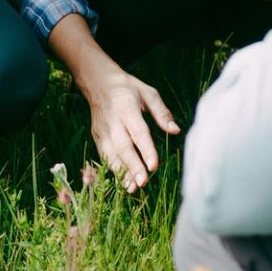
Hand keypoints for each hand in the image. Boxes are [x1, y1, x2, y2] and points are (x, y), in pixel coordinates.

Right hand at [84, 69, 180, 191]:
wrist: (97, 82)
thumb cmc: (128, 88)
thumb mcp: (148, 93)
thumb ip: (161, 112)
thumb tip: (175, 131)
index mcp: (127, 107)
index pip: (138, 132)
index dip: (146, 150)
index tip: (154, 165)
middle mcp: (112, 121)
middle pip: (123, 147)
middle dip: (133, 166)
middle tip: (143, 182)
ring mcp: (102, 130)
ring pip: (111, 154)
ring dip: (121, 172)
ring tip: (132, 188)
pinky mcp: (96, 136)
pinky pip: (104, 155)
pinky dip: (113, 169)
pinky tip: (123, 181)